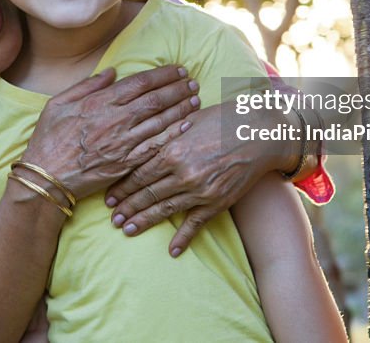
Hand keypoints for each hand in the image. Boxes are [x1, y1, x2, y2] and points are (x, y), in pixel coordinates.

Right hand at [22, 65, 200, 200]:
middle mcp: (115, 120)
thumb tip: (113, 72)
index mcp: (100, 102)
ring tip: (196, 99)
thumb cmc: (49, 139)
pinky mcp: (127, 163)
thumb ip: (87, 86)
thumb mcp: (58, 103)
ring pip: (160, 122)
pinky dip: (173, 134)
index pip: (140, 83)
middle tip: (193, 82)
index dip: (163, 75)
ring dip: (181, 108)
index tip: (178, 70)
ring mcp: (123, 143)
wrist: (46, 177)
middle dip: (178, 89)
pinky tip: (187, 125)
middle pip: (156, 100)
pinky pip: (156, 146)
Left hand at [103, 102, 290, 256]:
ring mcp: (200, 190)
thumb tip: (143, 140)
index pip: (139, 173)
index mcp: (172, 150)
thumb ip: (166, 134)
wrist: (260, 133)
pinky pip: (195, 224)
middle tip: (112, 218)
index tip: (109, 197)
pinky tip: (171, 250)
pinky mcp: (217, 202)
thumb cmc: (223, 119)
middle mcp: (183, 173)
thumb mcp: (189, 120)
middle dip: (127, 207)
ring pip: (164, 210)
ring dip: (143, 221)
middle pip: (147, 193)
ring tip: (127, 230)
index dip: (122, 187)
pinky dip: (183, 238)